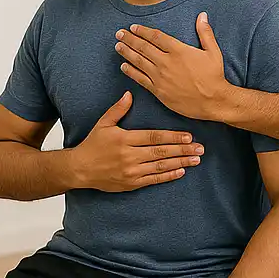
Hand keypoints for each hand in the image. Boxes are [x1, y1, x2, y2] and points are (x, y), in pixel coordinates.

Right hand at [70, 91, 203, 191]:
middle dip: (183, 150)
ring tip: (196, 160)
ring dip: (180, 163)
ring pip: (159, 167)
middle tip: (200, 148)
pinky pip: (152, 180)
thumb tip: (129, 94)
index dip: (173, 137)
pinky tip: (180, 172)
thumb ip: (118, 109)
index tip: (189, 136)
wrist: (78, 169)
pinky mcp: (129, 184)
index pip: (154, 137)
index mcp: (125, 139)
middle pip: (161, 152)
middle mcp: (129, 156)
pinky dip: (167, 176)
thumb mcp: (103, 123)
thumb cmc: (93, 144)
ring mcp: (130, 172)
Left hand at [115, 13, 229, 121]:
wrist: (212, 100)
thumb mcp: (213, 51)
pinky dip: (131, 72)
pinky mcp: (158, 91)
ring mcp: (160, 77)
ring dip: (127, 53)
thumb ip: (205, 32)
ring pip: (139, 62)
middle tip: (119, 33)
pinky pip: (140, 79)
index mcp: (179, 51)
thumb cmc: (213, 75)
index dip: (143, 31)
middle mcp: (166, 62)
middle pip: (144, 47)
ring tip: (118, 45)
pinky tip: (123, 66)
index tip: (134, 27)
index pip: (156, 37)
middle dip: (130, 39)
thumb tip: (202, 15)